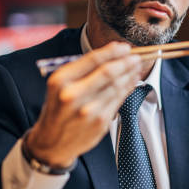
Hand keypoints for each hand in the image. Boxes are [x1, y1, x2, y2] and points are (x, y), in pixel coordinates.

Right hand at [26, 42, 141, 167]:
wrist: (52, 142)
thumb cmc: (58, 108)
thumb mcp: (59, 85)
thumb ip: (82, 70)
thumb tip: (112, 54)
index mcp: (60, 80)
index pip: (92, 60)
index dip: (112, 51)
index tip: (124, 47)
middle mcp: (73, 95)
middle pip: (107, 72)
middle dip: (126, 62)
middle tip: (136, 56)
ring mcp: (88, 110)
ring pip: (116, 86)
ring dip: (130, 74)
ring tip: (136, 67)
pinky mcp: (100, 122)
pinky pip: (119, 99)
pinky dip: (128, 88)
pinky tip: (132, 81)